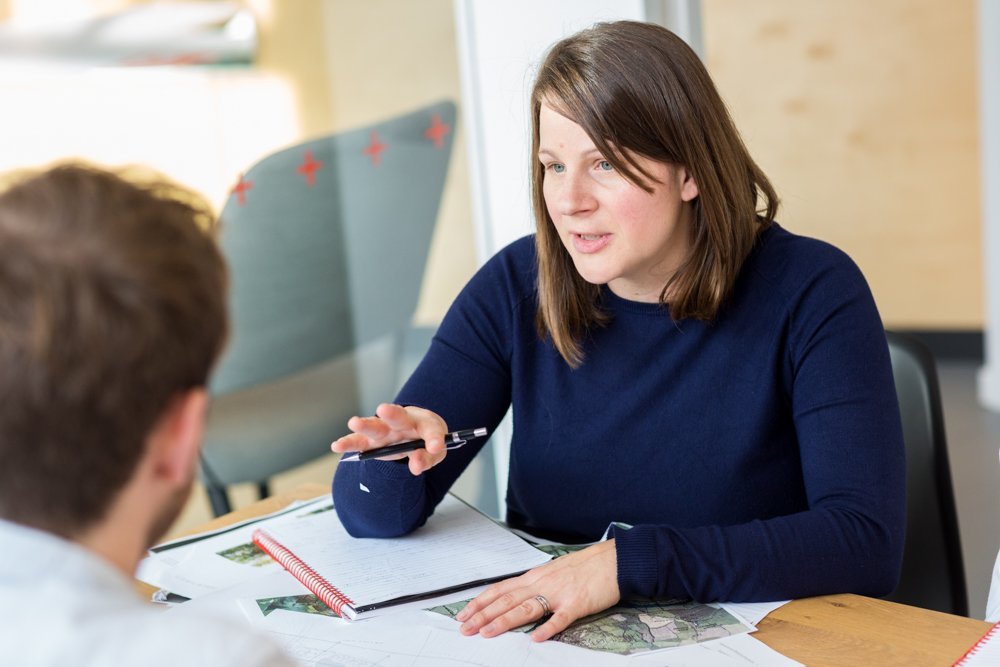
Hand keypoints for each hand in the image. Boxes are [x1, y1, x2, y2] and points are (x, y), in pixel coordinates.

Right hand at [330, 403, 448, 474]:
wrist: (414, 432)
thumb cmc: (425, 439)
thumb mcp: (434, 452)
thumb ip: (426, 459)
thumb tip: (415, 466)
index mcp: (423, 422)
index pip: (431, 430)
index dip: (434, 439)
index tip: (436, 447)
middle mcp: (402, 422)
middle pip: (397, 417)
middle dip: (391, 414)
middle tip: (384, 410)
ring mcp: (384, 429)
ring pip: (374, 426)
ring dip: (364, 425)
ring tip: (354, 422)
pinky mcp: (371, 440)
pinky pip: (358, 441)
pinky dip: (348, 443)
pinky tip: (337, 445)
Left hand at [456, 539, 618, 640]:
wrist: (614, 559)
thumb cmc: (586, 566)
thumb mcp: (555, 571)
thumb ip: (536, 584)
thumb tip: (518, 596)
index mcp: (535, 577)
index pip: (500, 590)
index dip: (480, 602)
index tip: (464, 614)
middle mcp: (542, 583)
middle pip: (507, 600)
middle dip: (483, 615)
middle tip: (465, 628)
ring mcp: (559, 593)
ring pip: (526, 608)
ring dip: (504, 621)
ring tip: (487, 633)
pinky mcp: (578, 603)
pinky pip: (560, 618)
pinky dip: (547, 628)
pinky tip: (535, 638)